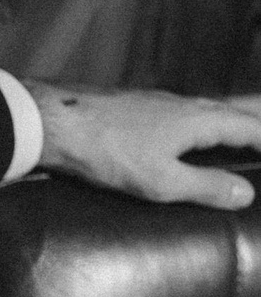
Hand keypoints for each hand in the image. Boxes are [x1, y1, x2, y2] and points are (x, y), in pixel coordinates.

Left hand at [33, 86, 260, 210]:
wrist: (56, 121)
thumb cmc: (108, 152)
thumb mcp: (161, 181)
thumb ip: (205, 187)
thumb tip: (244, 194)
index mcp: (200, 119)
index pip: (250, 128)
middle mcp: (186, 104)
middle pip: (233, 112)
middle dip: (255, 126)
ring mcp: (161, 102)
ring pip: (209, 110)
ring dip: (230, 122)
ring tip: (239, 138)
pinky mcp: (139, 106)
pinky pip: (187, 113)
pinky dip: (204, 123)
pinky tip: (191, 135)